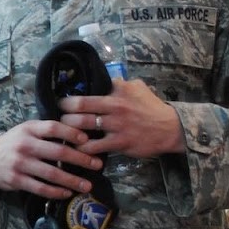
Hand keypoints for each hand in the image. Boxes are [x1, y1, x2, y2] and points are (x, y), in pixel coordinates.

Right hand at [0, 119, 102, 198]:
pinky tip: (67, 193)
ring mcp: (20, 164)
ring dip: (72, 180)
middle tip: (97, 164)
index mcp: (29, 129)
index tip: (87, 140)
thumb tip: (79, 136)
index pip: (53, 128)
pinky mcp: (16, 180)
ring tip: (87, 185)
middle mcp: (25, 145)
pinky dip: (56, 192)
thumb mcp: (27, 130)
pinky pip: (40, 188)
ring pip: (52, 174)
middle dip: (81, 159)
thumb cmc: (15, 143)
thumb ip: (47, 131)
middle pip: (57, 152)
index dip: (71, 133)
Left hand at [56, 78, 185, 157]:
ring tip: (63, 131)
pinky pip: (94, 146)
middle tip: (58, 115)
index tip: (61, 100)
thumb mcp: (138, 88)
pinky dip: (82, 148)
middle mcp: (115, 106)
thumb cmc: (152, 108)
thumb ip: (120, 83)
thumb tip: (105, 79)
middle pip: (80, 106)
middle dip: (64, 112)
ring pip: (84, 125)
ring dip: (69, 129)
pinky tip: (76, 149)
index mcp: (117, 91)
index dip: (71, 96)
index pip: (88, 90)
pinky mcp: (119, 142)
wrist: (171, 128)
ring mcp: (116, 125)